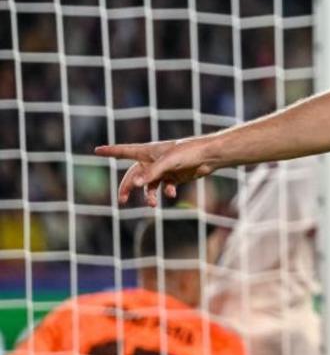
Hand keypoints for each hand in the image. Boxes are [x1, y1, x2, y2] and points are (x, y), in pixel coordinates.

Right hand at [95, 139, 213, 206]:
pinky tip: (171, 194)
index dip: (110, 151)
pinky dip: (165, 192)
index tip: (96, 150)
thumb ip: (151, 173)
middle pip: (134, 175)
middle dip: (127, 187)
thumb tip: (136, 184)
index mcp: (147, 152)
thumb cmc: (188, 152)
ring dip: (148, 195)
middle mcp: (152, 160)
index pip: (124, 151)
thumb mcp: (168, 162)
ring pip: (149, 185)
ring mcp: (162, 169)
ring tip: (151, 205)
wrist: (208, 157)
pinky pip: (163, 187)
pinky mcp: (173, 177)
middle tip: (122, 201)